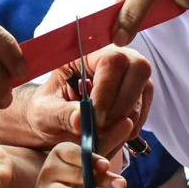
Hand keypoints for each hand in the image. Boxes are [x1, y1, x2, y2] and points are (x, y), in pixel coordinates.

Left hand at [14, 47, 151, 155]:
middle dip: (120, 106)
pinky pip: (144, 112)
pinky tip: (108, 136)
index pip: (111, 61)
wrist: (54, 122)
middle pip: (139, 69)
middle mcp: (116, 56)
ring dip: (123, 121)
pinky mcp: (140, 96)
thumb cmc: (47, 109)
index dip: (107, 91)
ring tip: (99, 134)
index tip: (95, 119)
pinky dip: (128, 130)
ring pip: (143, 93)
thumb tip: (81, 121)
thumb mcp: (45, 111)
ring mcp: (132, 75)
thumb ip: (61, 114)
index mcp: (87, 51)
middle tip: (99, 128)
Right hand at [34, 142, 124, 187]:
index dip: (90, 158)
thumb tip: (129, 121)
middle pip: (74, 174)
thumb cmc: (80, 175)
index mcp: (59, 154)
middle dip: (96, 180)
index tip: (106, 165)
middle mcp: (48, 171)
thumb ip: (110, 141)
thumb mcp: (95, 160)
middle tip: (120, 185)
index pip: (74, 153)